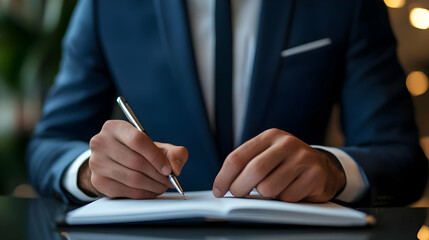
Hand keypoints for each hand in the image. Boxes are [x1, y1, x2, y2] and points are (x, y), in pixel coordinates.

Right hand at [78, 120, 187, 198]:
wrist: (112, 162)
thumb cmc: (137, 152)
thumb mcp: (156, 146)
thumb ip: (173, 153)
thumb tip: (176, 167)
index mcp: (115, 128)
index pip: (138, 140)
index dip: (156, 156)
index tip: (169, 169)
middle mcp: (101, 143)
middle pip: (136, 162)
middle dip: (158, 175)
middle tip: (170, 181)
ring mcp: (96, 163)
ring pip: (133, 179)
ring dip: (153, 186)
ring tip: (163, 186)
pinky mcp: (98, 182)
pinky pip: (127, 192)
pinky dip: (144, 194)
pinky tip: (151, 191)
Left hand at [212, 128, 345, 201]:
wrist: (323, 167)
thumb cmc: (286, 165)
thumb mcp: (267, 156)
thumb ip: (246, 165)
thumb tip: (220, 189)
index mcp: (270, 136)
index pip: (237, 157)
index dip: (224, 177)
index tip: (218, 191)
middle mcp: (286, 143)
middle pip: (253, 171)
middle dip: (240, 189)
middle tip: (238, 195)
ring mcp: (302, 157)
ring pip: (269, 187)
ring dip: (266, 195)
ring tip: (274, 189)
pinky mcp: (314, 175)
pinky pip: (287, 197)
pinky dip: (284, 200)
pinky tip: (291, 190)